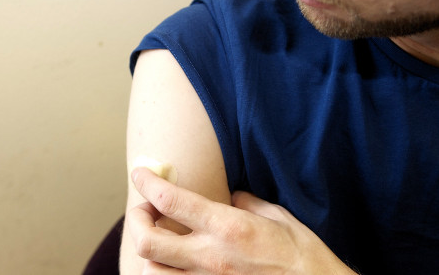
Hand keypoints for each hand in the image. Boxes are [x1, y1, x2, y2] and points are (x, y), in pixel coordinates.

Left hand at [126, 167, 356, 273]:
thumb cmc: (302, 255)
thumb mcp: (277, 216)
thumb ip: (246, 203)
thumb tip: (229, 197)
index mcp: (227, 227)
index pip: (170, 200)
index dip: (148, 182)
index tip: (140, 173)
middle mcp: (210, 257)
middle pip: (148, 241)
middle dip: (136, 220)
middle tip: (144, 209)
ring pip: (151, 271)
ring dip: (148, 252)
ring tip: (159, 239)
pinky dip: (164, 273)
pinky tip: (174, 262)